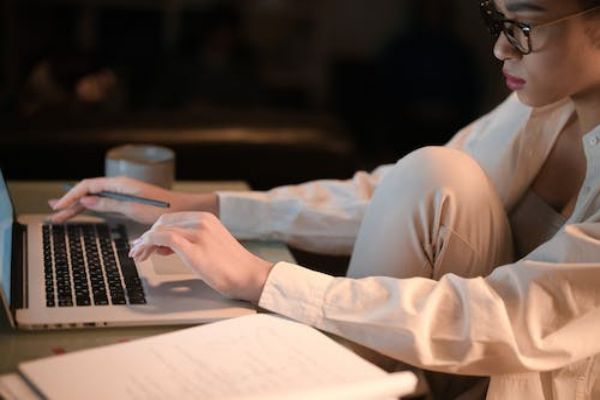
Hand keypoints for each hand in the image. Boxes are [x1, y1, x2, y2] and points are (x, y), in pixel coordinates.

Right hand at [48, 176, 218, 224]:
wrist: (183, 210)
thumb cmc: (163, 209)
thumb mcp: (134, 208)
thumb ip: (109, 204)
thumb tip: (87, 201)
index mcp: (121, 184)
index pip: (88, 186)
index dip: (71, 195)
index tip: (59, 206)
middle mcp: (120, 186)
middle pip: (89, 193)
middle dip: (70, 203)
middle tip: (54, 214)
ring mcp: (123, 194)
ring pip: (95, 199)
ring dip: (78, 207)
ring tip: (61, 216)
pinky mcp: (128, 201)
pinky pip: (105, 203)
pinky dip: (92, 209)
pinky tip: (82, 212)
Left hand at [129, 212, 274, 302]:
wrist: (250, 275)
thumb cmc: (233, 267)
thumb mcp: (212, 245)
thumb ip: (192, 241)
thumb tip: (166, 246)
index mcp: (207, 218)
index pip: (172, 219)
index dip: (155, 230)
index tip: (146, 243)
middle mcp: (202, 221)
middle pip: (163, 222)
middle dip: (147, 236)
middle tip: (139, 251)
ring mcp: (198, 233)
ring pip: (160, 229)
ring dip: (144, 242)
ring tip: (138, 255)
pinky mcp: (193, 247)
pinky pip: (163, 238)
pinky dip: (149, 244)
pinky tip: (144, 254)